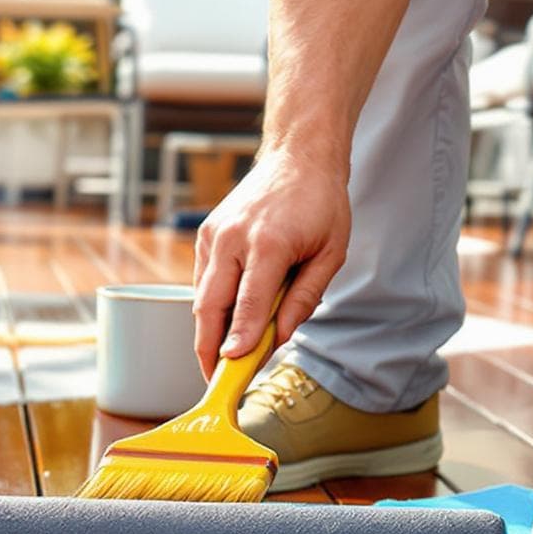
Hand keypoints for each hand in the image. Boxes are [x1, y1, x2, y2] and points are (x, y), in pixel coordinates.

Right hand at [190, 148, 350, 377]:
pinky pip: (204, 280)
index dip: (238, 339)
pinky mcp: (205, 234)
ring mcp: (213, 235)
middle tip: (214, 377)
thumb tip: (280, 336)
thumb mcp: (331, 253)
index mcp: (267, 244)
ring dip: (210, 328)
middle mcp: (232, 239)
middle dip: (208, 346)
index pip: (248, 304)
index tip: (230, 367)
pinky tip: (229, 316)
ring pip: (201, 296)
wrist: (297, 156)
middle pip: (209, 305)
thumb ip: (304, 298)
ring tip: (224, 354)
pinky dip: (213, 303)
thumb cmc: (320, 204)